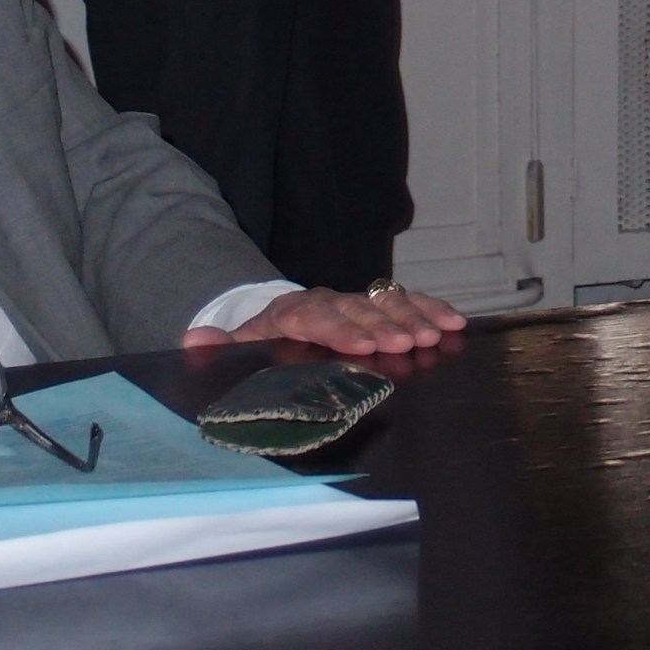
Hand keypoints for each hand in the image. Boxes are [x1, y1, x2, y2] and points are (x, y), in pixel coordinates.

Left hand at [184, 284, 467, 358]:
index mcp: (291, 314)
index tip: (362, 345)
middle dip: (386, 325)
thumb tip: (196, 342)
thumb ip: (219, 347)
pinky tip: (453, 322)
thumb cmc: (259, 342)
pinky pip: (405, 303)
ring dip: (415, 316)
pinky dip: (430, 309)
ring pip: (387, 302)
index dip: (341, 330)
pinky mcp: (375, 306)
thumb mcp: (235, 346)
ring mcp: (354, 301)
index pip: (316, 318)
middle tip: (410, 342)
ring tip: (439, 333)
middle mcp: (327, 302)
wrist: (274, 317)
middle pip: (358, 309)